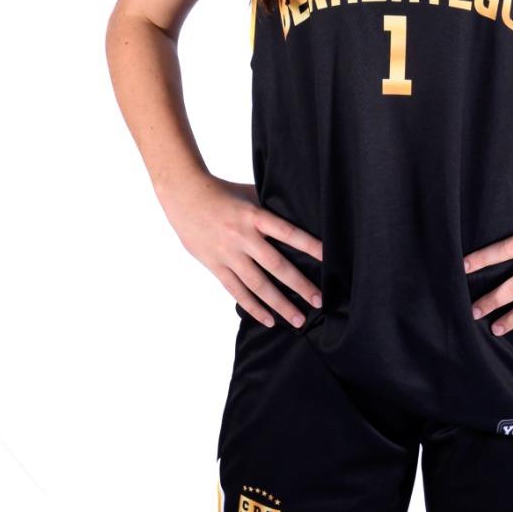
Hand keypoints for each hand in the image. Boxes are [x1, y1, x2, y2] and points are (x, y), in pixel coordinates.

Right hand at [158, 172, 323, 327]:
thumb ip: (271, 208)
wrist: (184, 194)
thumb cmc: (221, 192)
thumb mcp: (249, 194)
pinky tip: (269, 319)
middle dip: (299, 285)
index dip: (309, 245)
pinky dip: (253, 307)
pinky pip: (236, 291)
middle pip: (276, 265)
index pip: (288, 232)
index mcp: (255, 215)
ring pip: (257, 284)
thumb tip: (299, 216)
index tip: (328, 258)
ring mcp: (228, 254)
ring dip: (279, 304)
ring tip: (298, 319)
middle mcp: (243, 236)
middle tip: (319, 300)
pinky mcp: (215, 265)